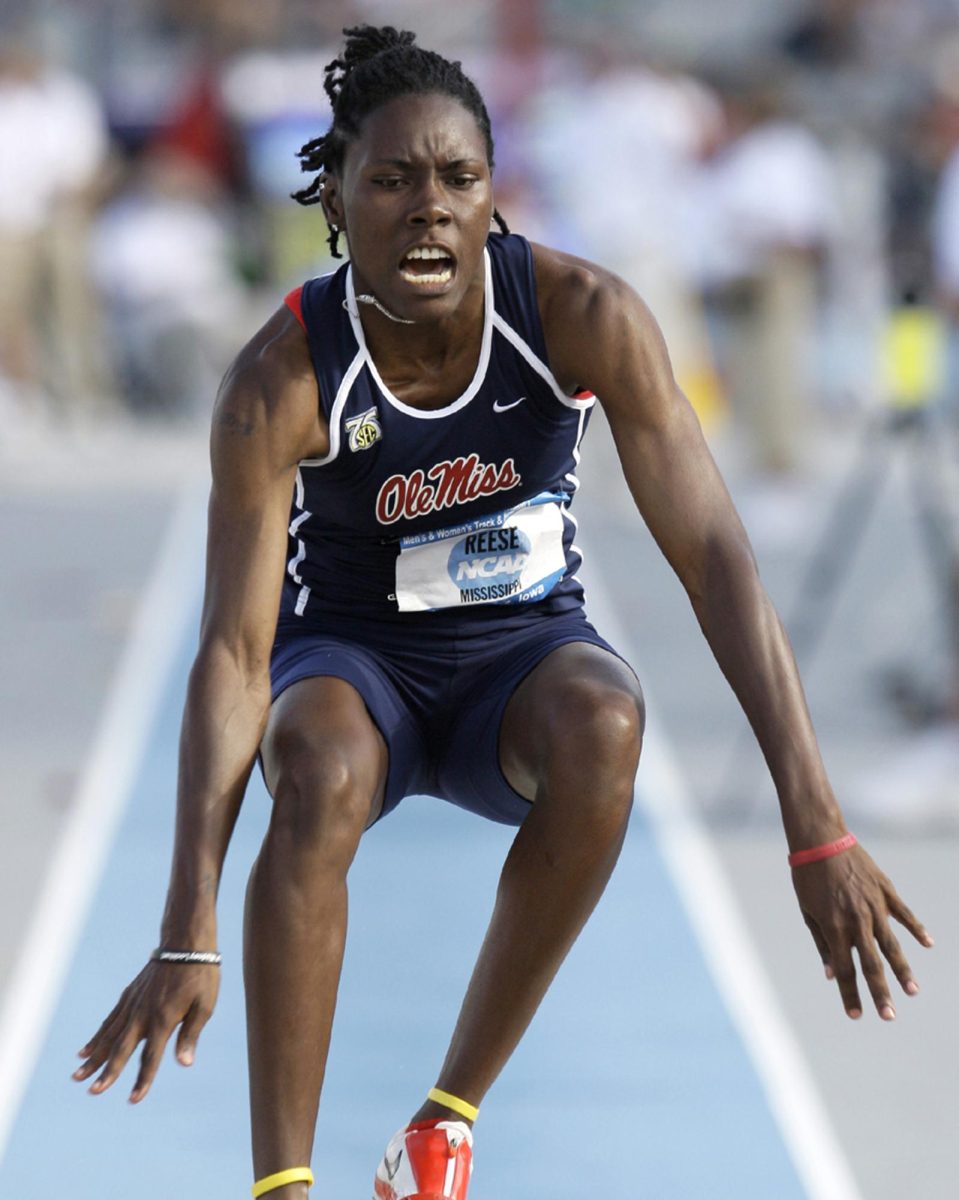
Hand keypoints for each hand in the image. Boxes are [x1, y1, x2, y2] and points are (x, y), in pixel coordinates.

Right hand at [73, 959, 219, 1101]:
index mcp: (163, 1020)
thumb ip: (191, 1035)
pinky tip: (86, 1049)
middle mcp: (143, 1015)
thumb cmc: (201, 975)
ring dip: (95, 1057)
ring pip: (109, 1036)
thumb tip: (184, 1064)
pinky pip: (110, 1020)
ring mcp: (133, 1004)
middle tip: (93, 1092)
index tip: (133, 1100)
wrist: (186, 943)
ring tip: (78, 1075)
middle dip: (107, 1072)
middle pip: (121, 1049)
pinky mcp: (129, 995)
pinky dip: (98, 1036)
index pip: (151, 1057)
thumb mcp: (205, 1005)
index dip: (143, 1080)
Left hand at [792, 844, 932, 1019]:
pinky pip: (904, 914)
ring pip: (892, 944)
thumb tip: (830, 974)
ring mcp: (874, 906)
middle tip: (889, 1016)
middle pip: (871, 964)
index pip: (844, 970)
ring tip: (912, 991)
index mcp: (834, 927)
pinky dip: (917, 929)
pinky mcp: (885, 891)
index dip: (849, 994)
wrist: (820, 839)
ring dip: (903, 970)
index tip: (856, 1016)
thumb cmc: (808, 877)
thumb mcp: (807, 911)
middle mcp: (856, 921)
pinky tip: (928, 944)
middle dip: (880, 993)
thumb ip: (822, 943)